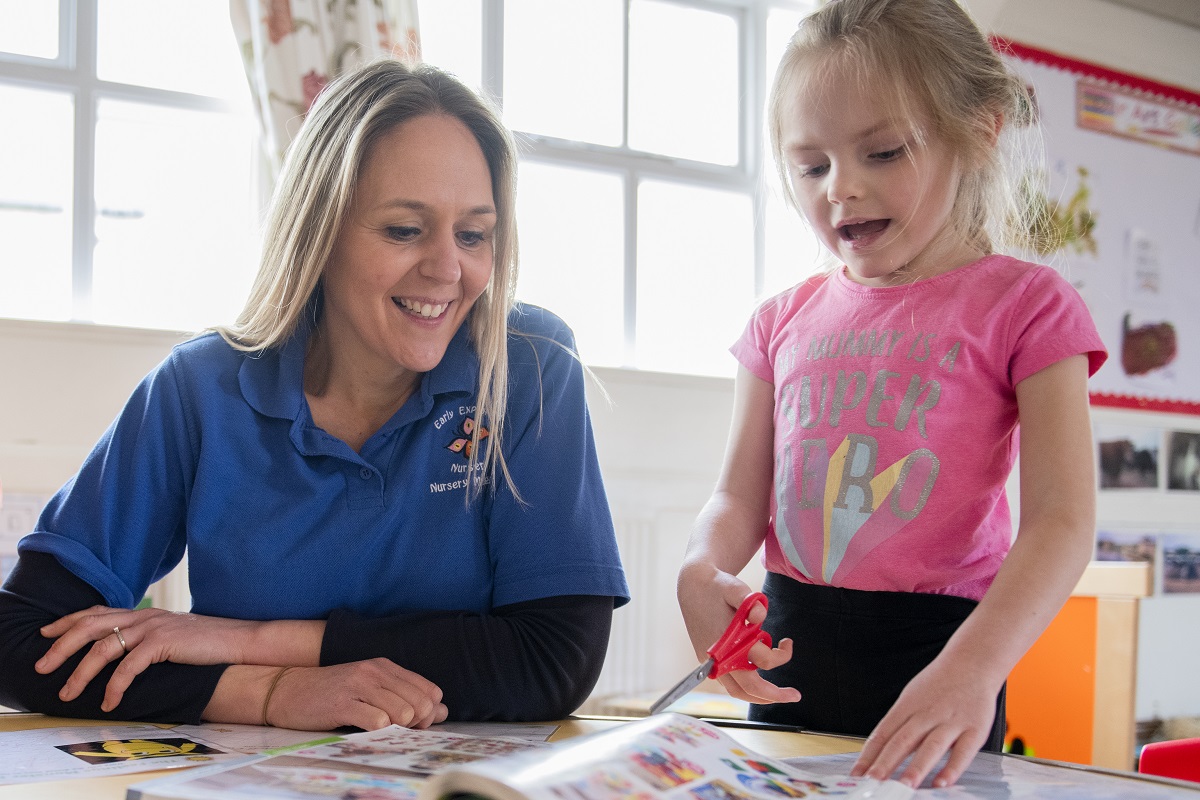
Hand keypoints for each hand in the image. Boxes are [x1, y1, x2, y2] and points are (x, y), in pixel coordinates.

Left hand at [37, 605, 262, 710]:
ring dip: (80, 673)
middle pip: (91, 626)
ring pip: (103, 648)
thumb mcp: (172, 635)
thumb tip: (125, 654)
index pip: (98, 611)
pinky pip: (129, 667)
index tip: (46, 633)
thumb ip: (148, 638)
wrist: (239, 639)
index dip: (69, 621)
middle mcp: (144, 615)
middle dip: (61, 647)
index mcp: (144, 612)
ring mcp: (153, 627)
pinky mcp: (164, 642)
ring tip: (67, 693)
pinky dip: (114, 687)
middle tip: (42, 667)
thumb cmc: (208, 643)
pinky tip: (110, 702)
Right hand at [248, 660, 447, 730]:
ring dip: (398, 729)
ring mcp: (358, 686)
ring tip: (382, 730)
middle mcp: (375, 671)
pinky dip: (378, 732)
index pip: (430, 691)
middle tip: (399, 731)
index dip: (429, 714)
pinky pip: (377, 721)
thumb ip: (405, 697)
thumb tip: (443, 711)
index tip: (414, 724)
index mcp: (386, 667)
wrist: (287, 690)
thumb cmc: (332, 693)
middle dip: (417, 724)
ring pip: (403, 712)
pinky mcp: (342, 703)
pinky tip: (367, 730)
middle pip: (421, 703)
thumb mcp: (372, 689)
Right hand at [677, 567, 799, 705]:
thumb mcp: (735, 588)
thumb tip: (760, 614)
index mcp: (725, 640)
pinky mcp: (709, 661)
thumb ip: (750, 601)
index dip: (781, 655)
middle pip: (748, 688)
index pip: (760, 660)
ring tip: (779, 694)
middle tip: (794, 695)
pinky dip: (746, 687)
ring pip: (737, 691)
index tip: (788, 643)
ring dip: (759, 696)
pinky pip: (729, 684)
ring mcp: (711, 662)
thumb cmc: (716, 587)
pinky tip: (759, 678)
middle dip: (774, 695)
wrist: (693, 586)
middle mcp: (717, 656)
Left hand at [850, 658, 998, 787]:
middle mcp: (926, 714)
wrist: (972, 661)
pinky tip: (942, 783)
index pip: (883, 733)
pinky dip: (952, 768)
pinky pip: (963, 751)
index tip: (858, 774)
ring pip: (931, 746)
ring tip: (905, 786)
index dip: (869, 755)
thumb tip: (879, 752)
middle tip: (874, 782)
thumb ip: (900, 725)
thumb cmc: (939, 683)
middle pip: (902, 740)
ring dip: (917, 767)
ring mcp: (951, 721)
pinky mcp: (975, 729)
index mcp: (907, 706)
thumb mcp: (912, 698)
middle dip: (886, 763)